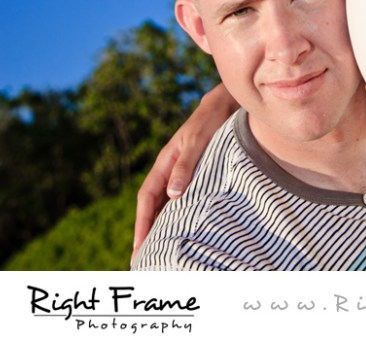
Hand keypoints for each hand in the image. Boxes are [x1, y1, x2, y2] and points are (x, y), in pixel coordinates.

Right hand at [132, 83, 236, 258]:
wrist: (225, 106)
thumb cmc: (211, 121)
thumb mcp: (198, 141)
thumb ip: (186, 165)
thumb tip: (172, 195)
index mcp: (165, 162)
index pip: (147, 197)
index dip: (142, 222)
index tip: (139, 247)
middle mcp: (171, 170)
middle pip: (155, 206)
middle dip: (149, 231)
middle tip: (146, 260)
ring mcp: (183, 173)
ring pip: (169, 204)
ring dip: (164, 226)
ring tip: (164, 252)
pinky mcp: (199, 174)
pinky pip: (185, 199)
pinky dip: (181, 216)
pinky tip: (188, 230)